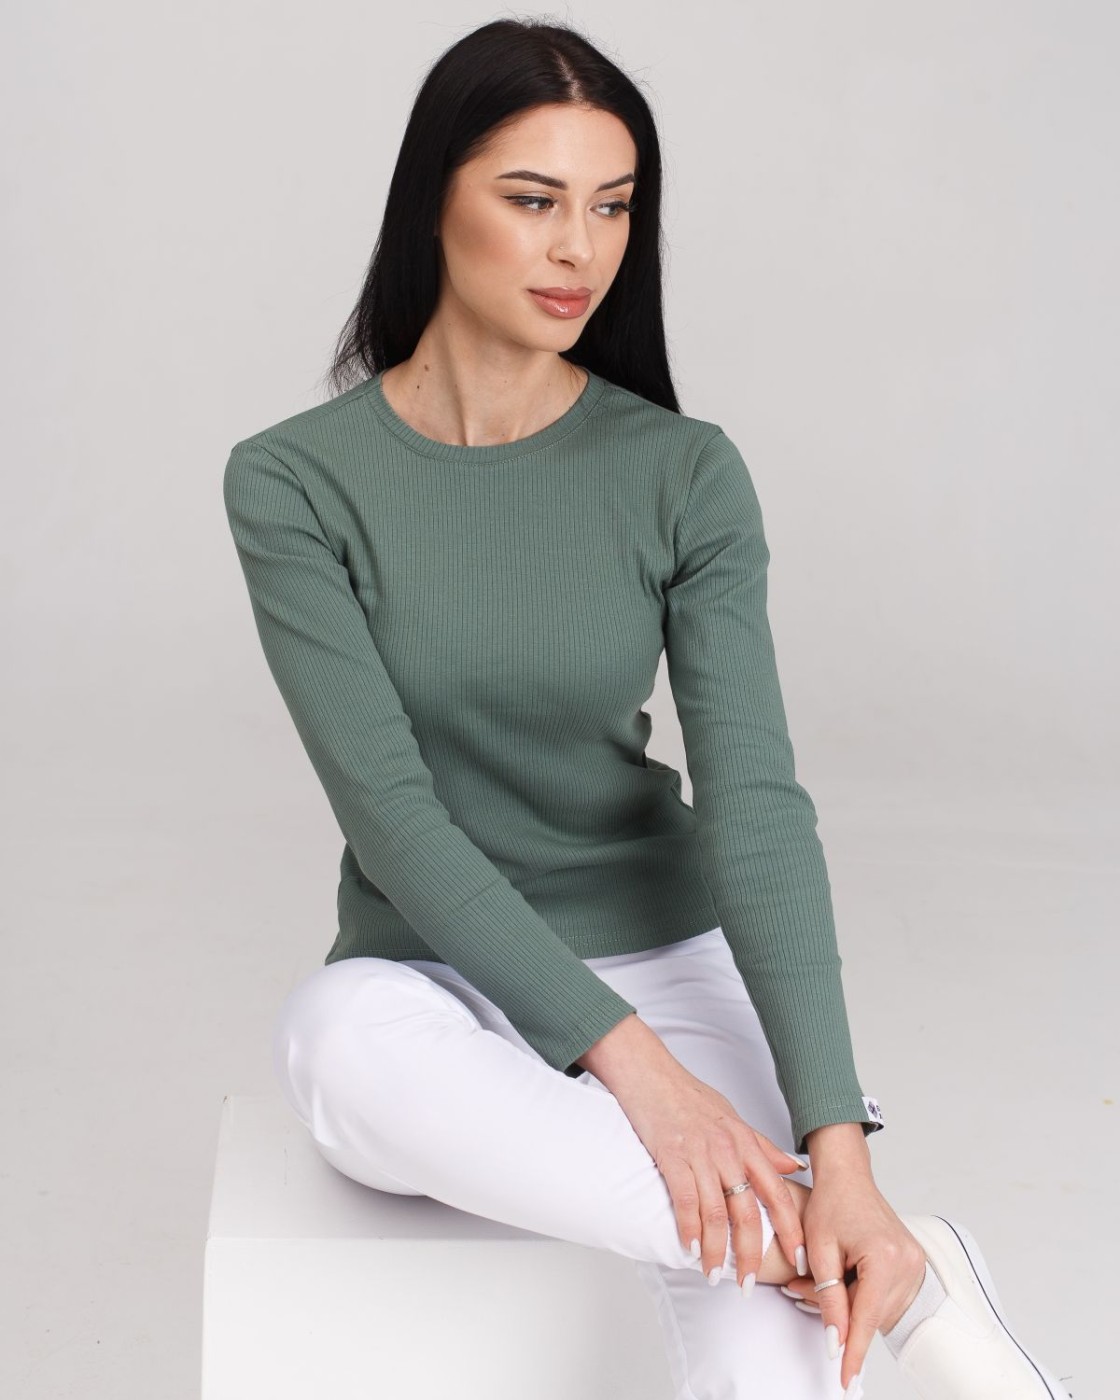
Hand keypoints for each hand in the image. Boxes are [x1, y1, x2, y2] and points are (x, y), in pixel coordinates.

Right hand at [578, 1014, 807, 1288]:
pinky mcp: (672, 1156)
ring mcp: (700, 1154)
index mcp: (746, 1143)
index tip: (799, 1259)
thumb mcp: (733, 1117)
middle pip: (748, 1212)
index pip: (777, 1193)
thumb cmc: (689, 1095)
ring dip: (716, 1251)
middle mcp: (728, 1151)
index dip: (790, 1229)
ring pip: (716, 1214)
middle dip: (751, 1254)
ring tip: (713, 1275)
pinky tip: (688, 1250)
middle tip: (749, 1284)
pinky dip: (688, 1229)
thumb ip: (762, 1146)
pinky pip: (685, 1201)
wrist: (650, 1072)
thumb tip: (793, 1167)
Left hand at [783, 1165, 926, 1390]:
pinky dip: (860, 1293)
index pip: (867, 1318)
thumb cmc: (830, 1203)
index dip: (853, 1352)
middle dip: (838, 1313)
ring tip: (819, 1276)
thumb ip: (828, 1298)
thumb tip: (835, 1343)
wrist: (848, 1175)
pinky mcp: (912, 1263)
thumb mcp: (819, 1250)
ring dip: (848, 1302)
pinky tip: (841, 1274)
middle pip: (871, 1314)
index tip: (845, 1381)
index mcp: (885, 1257)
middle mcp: (907, 1263)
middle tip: (800, 1290)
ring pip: (877, 1308)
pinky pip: (884, 1295)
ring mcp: (914, 1263)